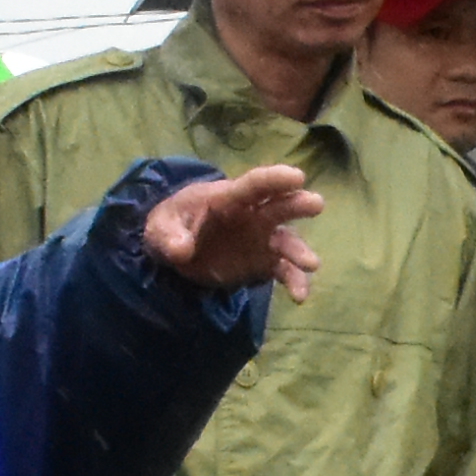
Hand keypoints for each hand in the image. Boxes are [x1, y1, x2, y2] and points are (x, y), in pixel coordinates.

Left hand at [142, 161, 321, 298]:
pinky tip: (299, 297)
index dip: (274, 179)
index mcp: (228, 198)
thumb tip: (181, 251)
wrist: (174, 247)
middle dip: (297, 204)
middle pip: (278, 207)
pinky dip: (294, 281)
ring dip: (299, 251)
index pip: (253, 185)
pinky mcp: (263, 263)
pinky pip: (283, 271)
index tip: (297, 178)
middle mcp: (252, 215)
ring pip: (286, 241)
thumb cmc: (171, 225)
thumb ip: (169, 237)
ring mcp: (261, 239)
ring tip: (310, 264)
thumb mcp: (159, 228)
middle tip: (315, 204)